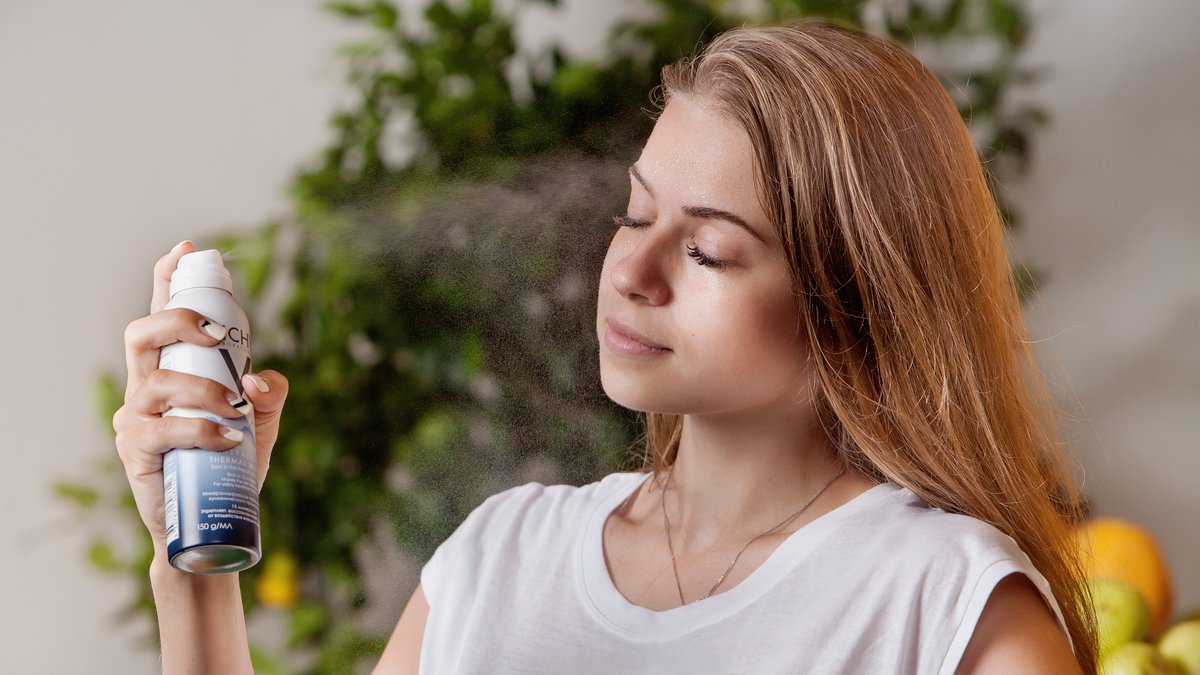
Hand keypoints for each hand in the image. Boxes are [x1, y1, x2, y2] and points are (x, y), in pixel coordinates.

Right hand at [112, 240, 288, 557]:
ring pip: (155, 380)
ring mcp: (136, 416)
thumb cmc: (230, 462)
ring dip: (201, 387)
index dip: (169, 279)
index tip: (188, 249)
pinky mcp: (135, 450)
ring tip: (235, 407)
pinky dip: (200, 429)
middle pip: (141, 333)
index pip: (163, 314)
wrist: (210, 521)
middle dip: (177, 320)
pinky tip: (228, 438)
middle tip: (217, 332)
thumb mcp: (262, 421)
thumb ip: (271, 393)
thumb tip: (260, 380)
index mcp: (173, 368)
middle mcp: (147, 385)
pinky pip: (162, 429)